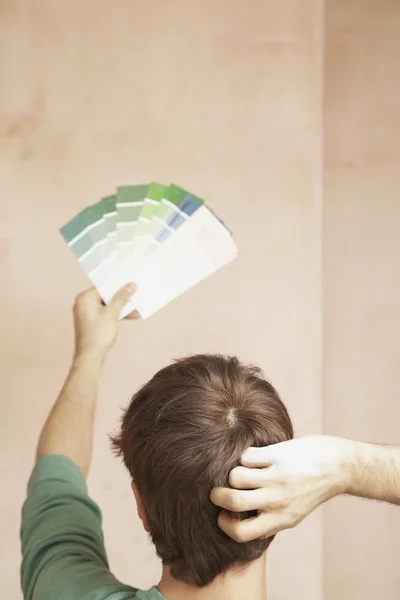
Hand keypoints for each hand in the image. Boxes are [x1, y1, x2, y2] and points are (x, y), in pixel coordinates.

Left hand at [73, 284, 138, 359]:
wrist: (90, 356)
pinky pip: (106, 313)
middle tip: (136, 294)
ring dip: (122, 307)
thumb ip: (122, 298)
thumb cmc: (98, 334)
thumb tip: (131, 285)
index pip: (104, 286)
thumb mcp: (112, 313)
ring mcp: (88, 313)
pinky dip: (117, 314)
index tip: (131, 283)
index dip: (118, 285)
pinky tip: (131, 316)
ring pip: (108, 305)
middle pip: (107, 295)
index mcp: (85, 298)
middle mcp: (84, 303)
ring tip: (137, 307)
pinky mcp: (93, 321)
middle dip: (122, 297)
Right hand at [210, 435, 350, 541]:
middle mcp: (278, 501)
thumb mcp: (293, 512)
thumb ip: (270, 517)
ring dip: (232, 473)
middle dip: (217, 495)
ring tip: (240, 470)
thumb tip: (239, 519)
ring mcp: (278, 477)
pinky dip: (245, 455)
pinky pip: (247, 456)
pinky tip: (255, 456)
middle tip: (217, 490)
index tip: (224, 514)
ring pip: (236, 476)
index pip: (242, 533)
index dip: (225, 524)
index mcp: (281, 520)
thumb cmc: (312, 488)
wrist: (339, 466)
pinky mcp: (279, 456)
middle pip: (234, 502)